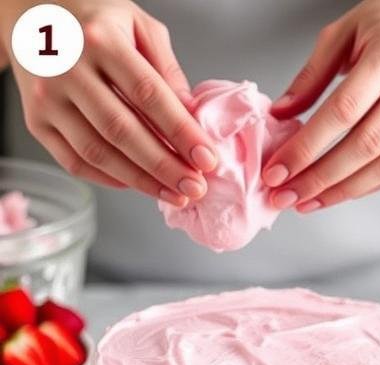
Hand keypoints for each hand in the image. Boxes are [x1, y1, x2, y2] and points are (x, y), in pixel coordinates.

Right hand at [0, 0, 215, 205]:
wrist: (33, 12)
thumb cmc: (95, 21)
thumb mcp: (139, 25)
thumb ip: (167, 68)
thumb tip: (191, 116)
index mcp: (100, 41)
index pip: (148, 94)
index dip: (180, 131)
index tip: (207, 158)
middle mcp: (67, 69)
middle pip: (122, 130)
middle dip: (165, 165)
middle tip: (196, 187)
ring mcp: (45, 98)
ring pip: (97, 152)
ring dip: (141, 180)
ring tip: (176, 193)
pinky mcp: (35, 121)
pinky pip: (73, 161)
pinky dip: (109, 179)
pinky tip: (139, 184)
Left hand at [262, 0, 379, 211]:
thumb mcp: (346, 30)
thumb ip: (312, 74)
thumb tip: (281, 116)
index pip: (343, 112)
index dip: (307, 147)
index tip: (278, 170)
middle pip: (366, 145)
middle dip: (321, 178)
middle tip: (287, 195)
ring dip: (346, 190)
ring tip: (311, 201)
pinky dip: (374, 184)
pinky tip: (346, 190)